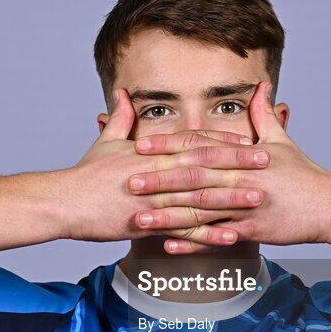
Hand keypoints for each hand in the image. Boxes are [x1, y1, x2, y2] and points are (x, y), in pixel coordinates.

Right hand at [58, 89, 271, 246]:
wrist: (63, 203)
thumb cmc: (84, 175)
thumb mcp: (105, 142)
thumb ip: (119, 119)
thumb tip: (121, 94)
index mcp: (151, 152)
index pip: (194, 142)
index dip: (223, 140)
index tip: (247, 139)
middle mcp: (157, 172)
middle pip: (205, 165)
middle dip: (238, 163)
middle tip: (267, 163)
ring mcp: (154, 198)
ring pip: (200, 197)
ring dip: (232, 198)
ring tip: (259, 199)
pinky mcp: (147, 224)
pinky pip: (185, 230)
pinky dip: (209, 234)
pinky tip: (232, 236)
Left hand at [127, 82, 330, 252]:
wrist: (329, 206)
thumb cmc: (304, 175)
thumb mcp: (282, 141)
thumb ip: (265, 115)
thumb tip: (262, 86)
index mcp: (243, 154)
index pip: (200, 146)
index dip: (168, 145)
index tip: (141, 146)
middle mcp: (241, 177)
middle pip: (193, 176)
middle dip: (159, 178)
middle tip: (128, 181)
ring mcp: (245, 204)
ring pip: (200, 209)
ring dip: (168, 214)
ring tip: (140, 218)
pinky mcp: (252, 230)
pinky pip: (216, 237)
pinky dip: (192, 242)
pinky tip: (168, 245)